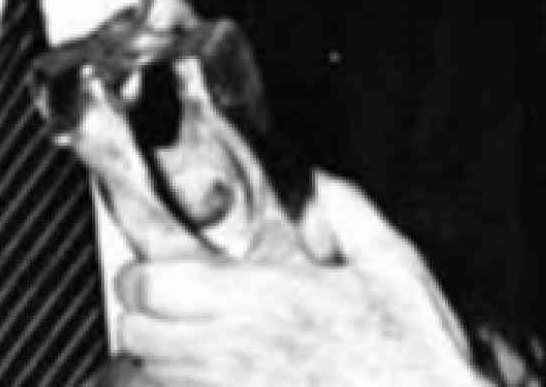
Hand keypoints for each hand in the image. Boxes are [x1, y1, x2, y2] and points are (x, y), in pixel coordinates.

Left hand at [113, 172, 486, 386]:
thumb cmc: (412, 356)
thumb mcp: (392, 264)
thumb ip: (348, 209)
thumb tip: (320, 180)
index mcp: (263, 299)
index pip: (150, 284)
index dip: (145, 273)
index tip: (160, 270)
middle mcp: (233, 352)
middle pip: (133, 333)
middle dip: (143, 316)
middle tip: (170, 307)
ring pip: (146, 376)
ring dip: (157, 358)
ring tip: (189, 346)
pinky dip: (183, 386)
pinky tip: (214, 377)